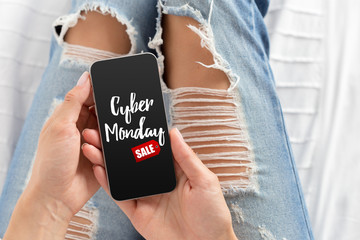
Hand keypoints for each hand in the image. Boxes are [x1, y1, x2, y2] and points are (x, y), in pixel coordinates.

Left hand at [4, 72, 99, 239]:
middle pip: (101, 113)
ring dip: (102, 138)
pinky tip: (93, 157)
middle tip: (104, 121)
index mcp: (69, 118)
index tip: (110, 88)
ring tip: (87, 147)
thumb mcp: (60, 126)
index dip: (98, 91)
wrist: (58, 196)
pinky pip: (112, 148)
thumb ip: (74, 101)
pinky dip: (104, 152)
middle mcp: (81, 129)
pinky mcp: (102, 158)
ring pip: (109, 131)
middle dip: (106, 116)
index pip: (87, 96)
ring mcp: (93, 144)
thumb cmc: (52, 162)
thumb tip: (85, 78)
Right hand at [82, 128, 237, 239]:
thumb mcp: (204, 181)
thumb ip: (187, 157)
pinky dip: (108, 183)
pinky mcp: (138, 212)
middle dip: (115, 146)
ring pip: (122, 175)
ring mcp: (146, 195)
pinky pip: (120, 196)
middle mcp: (157, 180)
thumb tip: (174, 132)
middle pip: (132, 160)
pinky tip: (99, 169)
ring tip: (91, 146)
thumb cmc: (212, 214)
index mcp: (174, 169)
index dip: (137, 136)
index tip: (123, 123)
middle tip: (99, 132)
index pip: (151, 148)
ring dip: (106, 161)